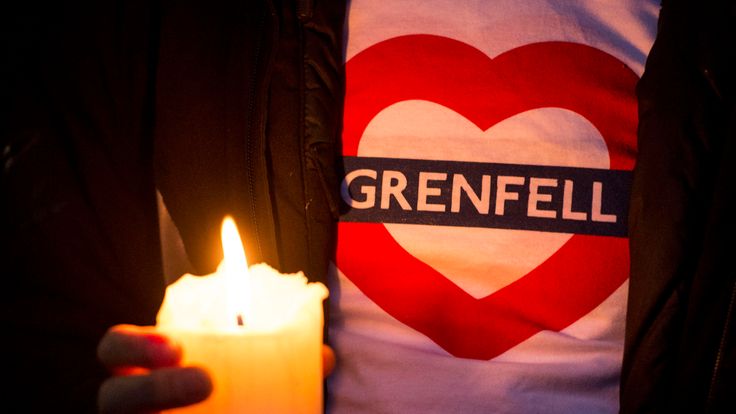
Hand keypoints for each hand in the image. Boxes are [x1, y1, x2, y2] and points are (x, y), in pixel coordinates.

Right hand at [97, 324, 336, 412]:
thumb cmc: (241, 405)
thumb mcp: (259, 380)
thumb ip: (285, 363)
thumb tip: (323, 357)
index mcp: (152, 370)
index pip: (117, 348)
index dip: (133, 344)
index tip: (178, 345)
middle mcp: (137, 408)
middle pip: (111, 397)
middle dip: (148, 388)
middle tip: (205, 381)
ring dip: (159, 404)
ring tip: (208, 395)